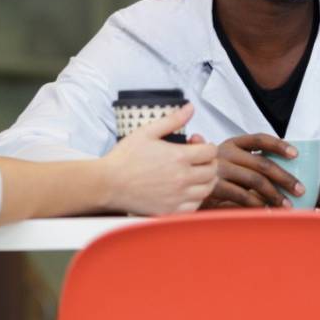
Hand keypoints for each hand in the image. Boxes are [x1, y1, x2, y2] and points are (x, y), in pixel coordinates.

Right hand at [101, 104, 217, 214]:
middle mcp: (182, 179)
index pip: (210, 152)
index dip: (206, 144)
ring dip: (205, 179)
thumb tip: (190, 108)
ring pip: (206, 189)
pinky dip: (196, 197)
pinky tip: (186, 190)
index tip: (195, 143)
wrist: (107, 183)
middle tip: (196, 157)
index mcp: (179, 157)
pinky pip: (194, 206)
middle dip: (208, 161)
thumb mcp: (147, 132)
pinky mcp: (169, 212)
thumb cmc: (124, 158)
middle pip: (212, 171)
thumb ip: (173, 120)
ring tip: (193, 172)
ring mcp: (177, 197)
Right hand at [202, 134, 301, 207]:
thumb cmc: (213, 175)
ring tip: (288, 205)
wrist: (179, 184)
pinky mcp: (213, 187)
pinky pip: (242, 196)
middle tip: (301, 189)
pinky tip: (268, 211)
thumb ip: (249, 162)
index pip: (259, 139)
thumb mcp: (229, 162)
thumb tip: (285, 166)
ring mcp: (218, 169)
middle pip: (262, 163)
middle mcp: (225, 152)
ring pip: (254, 181)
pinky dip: (257, 205)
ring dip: (274, 195)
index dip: (278, 145)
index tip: (295, 154)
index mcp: (232, 143)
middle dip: (284, 177)